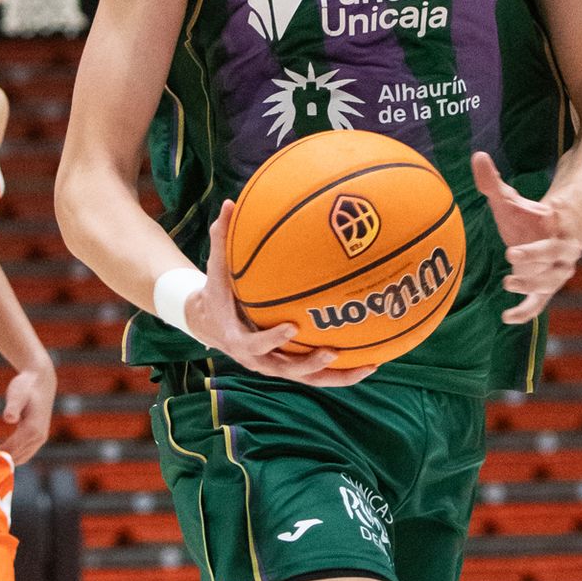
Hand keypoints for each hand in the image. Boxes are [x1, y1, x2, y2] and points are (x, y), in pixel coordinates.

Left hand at [0, 358, 55, 463]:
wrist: (41, 381)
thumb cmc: (26, 386)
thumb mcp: (18, 393)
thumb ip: (13, 406)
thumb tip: (9, 418)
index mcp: (32, 430)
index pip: (11, 450)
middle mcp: (39, 438)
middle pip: (16, 458)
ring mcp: (40, 439)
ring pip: (21, 459)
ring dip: (5, 462)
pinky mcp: (38, 438)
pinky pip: (24, 454)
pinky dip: (11, 457)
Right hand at [184, 206, 374, 387]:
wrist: (210, 323)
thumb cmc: (218, 292)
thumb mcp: (216, 268)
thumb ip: (222, 239)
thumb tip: (229, 202)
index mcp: (239, 339)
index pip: (255, 344)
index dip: (273, 339)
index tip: (292, 327)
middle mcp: (259, 359)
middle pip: (288, 370)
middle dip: (311, 364)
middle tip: (333, 352)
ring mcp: (277, 366)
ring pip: (310, 378)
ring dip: (339, 375)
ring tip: (370, 365)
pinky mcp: (290, 366)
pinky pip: (318, 374)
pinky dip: (342, 371)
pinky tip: (371, 360)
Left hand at [471, 151, 581, 326]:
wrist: (546, 235)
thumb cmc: (527, 216)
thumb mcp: (510, 199)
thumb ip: (492, 182)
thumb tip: (477, 155)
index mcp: (558, 227)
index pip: (554, 234)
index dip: (541, 240)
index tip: (521, 240)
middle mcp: (562, 252)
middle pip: (555, 260)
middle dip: (535, 259)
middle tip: (511, 256)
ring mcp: (555, 273)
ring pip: (549, 283)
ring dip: (531, 285)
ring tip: (507, 282)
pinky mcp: (544, 290)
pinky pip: (538, 305)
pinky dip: (525, 313)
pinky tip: (505, 319)